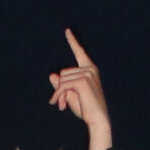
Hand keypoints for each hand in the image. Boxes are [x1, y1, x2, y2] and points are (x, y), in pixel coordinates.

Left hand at [48, 29, 109, 146]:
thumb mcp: (70, 94)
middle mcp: (89, 69)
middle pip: (63, 72)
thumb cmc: (86, 108)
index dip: (73, 41)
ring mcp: (87, 73)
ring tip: (62, 105)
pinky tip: (60, 105)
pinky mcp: (82, 81)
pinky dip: (58, 95)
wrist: (97, 119)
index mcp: (89, 69)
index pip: (79, 52)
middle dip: (60, 89)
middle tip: (61, 104)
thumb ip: (62, 84)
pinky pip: (63, 85)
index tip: (67, 30)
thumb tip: (52, 74)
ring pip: (61, 79)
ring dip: (59, 94)